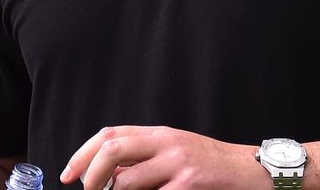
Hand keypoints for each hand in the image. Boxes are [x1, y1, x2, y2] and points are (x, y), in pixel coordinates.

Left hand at [59, 125, 271, 189]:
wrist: (251, 171)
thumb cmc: (211, 166)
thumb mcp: (177, 151)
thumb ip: (146, 156)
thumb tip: (105, 173)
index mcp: (160, 134)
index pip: (110, 135)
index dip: (83, 154)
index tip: (68, 175)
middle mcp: (167, 144)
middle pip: (112, 150)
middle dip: (91, 176)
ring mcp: (178, 165)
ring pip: (127, 182)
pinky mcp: (189, 187)